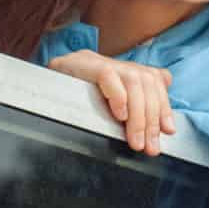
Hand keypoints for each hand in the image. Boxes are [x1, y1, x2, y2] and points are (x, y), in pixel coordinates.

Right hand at [52, 48, 176, 155]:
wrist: (41, 85)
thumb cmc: (79, 101)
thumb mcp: (112, 107)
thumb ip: (139, 111)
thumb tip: (166, 128)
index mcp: (126, 70)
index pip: (155, 82)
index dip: (164, 106)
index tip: (167, 132)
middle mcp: (117, 63)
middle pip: (147, 83)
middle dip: (151, 119)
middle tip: (149, 146)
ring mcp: (100, 61)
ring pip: (133, 82)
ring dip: (137, 116)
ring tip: (135, 140)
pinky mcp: (82, 64)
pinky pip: (107, 76)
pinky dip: (118, 96)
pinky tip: (119, 115)